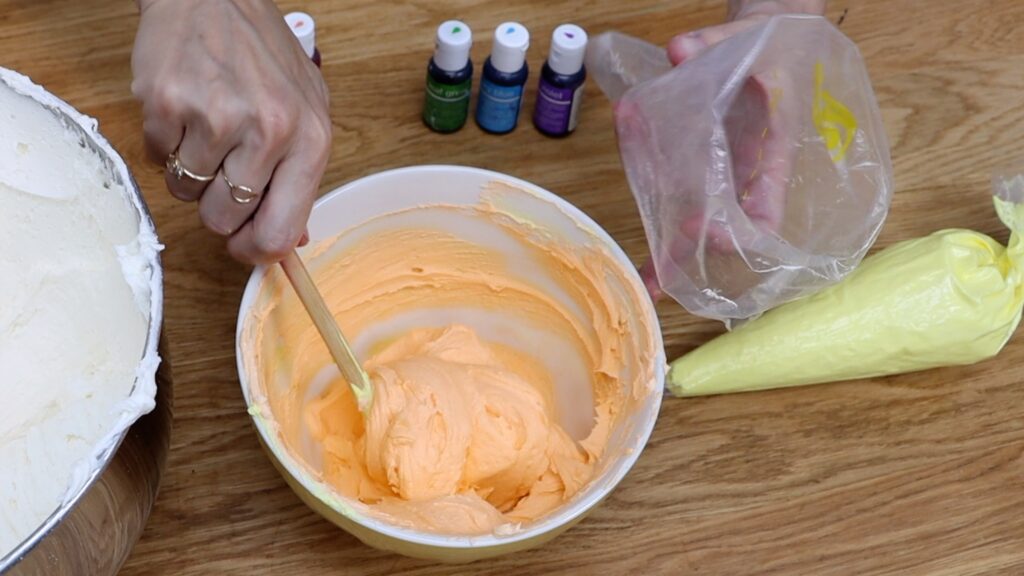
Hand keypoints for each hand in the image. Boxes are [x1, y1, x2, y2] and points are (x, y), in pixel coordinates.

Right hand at [131, 0, 331, 263]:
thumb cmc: (264, 58)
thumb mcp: (307, 112)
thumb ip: (301, 179)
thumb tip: (289, 241)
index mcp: (311, 140)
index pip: (279, 232)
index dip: (254, 250)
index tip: (243, 245)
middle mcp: (268, 131)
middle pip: (224, 220)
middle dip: (218, 205)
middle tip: (223, 167)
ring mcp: (215, 117)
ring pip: (187, 194)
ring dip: (191, 172)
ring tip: (207, 129)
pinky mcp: (166, 104)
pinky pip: (157, 161)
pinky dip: (166, 146)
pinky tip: (185, 112)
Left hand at [638, 0, 825, 299]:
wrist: (774, 36)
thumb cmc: (770, 41)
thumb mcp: (747, 37)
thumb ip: (712, 44)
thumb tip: (679, 51)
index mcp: (774, 139)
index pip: (770, 189)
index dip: (753, 220)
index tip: (723, 237)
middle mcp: (752, 164)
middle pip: (730, 219)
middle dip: (699, 249)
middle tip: (667, 278)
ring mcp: (731, 168)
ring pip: (706, 216)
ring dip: (679, 248)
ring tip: (651, 282)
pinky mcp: (712, 163)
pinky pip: (689, 195)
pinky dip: (668, 220)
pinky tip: (651, 251)